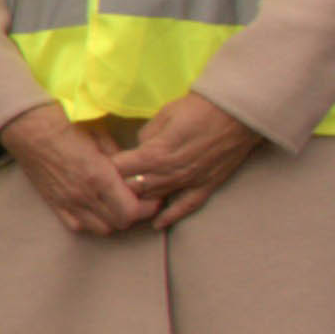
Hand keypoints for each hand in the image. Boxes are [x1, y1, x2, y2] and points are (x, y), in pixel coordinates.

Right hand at [0, 103, 154, 237]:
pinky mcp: (55, 205)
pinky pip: (79, 226)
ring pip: (102, 228)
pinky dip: (92, 222)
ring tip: (117, 204)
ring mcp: (68, 203)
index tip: (152, 196)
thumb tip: (134, 171)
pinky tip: (95, 208)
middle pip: (120, 223)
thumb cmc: (65, 124)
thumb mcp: (100, 134)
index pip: (131, 211)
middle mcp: (84, 195)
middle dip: (134, 213)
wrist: (28, 128)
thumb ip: (120, 158)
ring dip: (114, 219)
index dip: (146, 207)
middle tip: (138, 199)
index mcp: (99, 176)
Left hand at [116, 92, 261, 227]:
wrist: (236, 114)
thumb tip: (138, 148)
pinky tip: (158, 224)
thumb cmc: (198, 108)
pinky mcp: (206, 186)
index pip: (121, 169)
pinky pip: (186, 207)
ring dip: (140, 203)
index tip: (98, 169)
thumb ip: (147, 135)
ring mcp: (188, 182)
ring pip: (156, 200)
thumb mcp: (164, 115)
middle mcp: (169, 173)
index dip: (107, 170)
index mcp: (155, 153)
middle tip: (108, 188)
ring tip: (125, 205)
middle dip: (119, 189)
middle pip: (135, 189)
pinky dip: (170, 217)